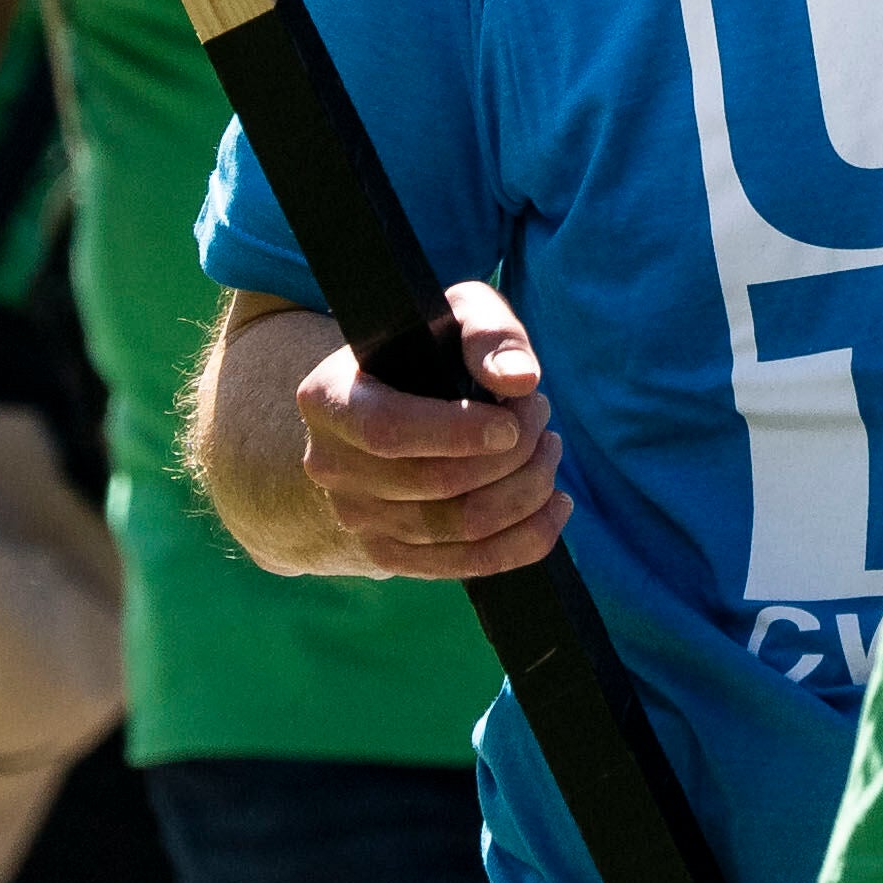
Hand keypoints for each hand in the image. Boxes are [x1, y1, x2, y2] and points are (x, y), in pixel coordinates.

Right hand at [297, 279, 567, 578]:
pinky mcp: (392, 558)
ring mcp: (359, 521)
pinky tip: (555, 504)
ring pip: (462, 527)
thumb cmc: (426, 354)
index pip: (387, 431)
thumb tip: (519, 380)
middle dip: (513, 452)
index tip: (513, 422)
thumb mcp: (452, 317)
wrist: (389, 410)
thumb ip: (487, 332)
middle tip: (541, 415)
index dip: (458, 432)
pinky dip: (528, 538)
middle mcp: (332, 468)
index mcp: (328, 401)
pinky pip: (471, 566)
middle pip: (437, 483)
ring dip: (528, 488)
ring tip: (548, 448)